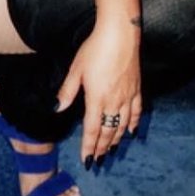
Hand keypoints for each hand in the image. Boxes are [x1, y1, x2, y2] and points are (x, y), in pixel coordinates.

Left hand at [55, 23, 141, 164]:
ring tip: (111, 150)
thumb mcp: (76, 69)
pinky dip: (134, 124)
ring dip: (116, 139)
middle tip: (99, 160)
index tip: (87, 160)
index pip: (92, 130)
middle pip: (108, 131)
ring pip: (123, 125)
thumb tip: (57, 108)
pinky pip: (137, 112)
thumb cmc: (94, 49)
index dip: (89, 146)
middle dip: (102, 148)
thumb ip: (68, 91)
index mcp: (97, 99)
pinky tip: (131, 131)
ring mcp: (128, 96)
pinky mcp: (137, 88)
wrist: (120, 35)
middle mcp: (114, 102)